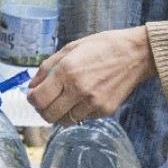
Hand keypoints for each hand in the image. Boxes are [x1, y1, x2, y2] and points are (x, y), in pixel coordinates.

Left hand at [27, 27, 156, 124]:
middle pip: (48, 115)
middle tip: (46, 102)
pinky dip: (80, 111)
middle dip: (43, 110)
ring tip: (68, 97)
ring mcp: (93, 102)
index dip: (31, 100)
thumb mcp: (71, 48)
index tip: (33, 96)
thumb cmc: (102, 47)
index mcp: (67, 71)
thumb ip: (47, 67)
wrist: (135, 54)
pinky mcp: (105, 110)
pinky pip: (84, 118)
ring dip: (61, 112)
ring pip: (65, 120)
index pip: (38, 98)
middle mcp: (79, 89)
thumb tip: (32, 86)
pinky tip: (86, 96)